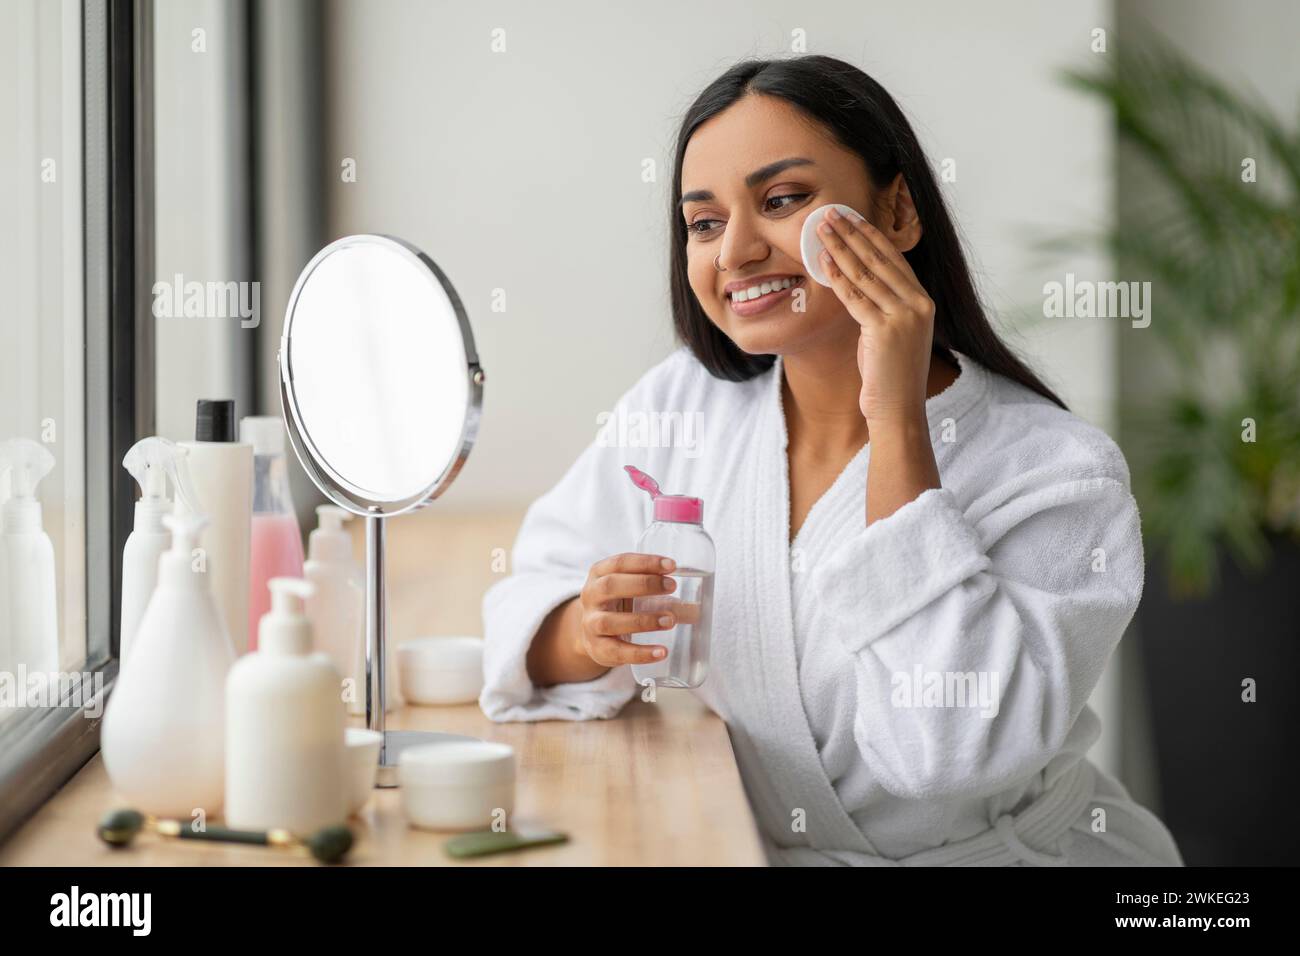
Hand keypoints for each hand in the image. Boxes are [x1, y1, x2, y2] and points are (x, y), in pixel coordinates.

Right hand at [576, 552, 680, 667]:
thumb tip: (697, 607)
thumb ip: (659, 593)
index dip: (645, 562)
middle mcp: (590, 596)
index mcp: (599, 574)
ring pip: (610, 621)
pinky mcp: (597, 648)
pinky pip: (617, 652)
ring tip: (671, 621)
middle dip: (643, 585)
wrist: (592, 632)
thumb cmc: (619, 604)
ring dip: (643, 620)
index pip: (620, 562)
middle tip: (672, 586)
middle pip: (611, 586)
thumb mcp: (632, 590)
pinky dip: (641, 653)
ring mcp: (590, 623)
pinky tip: (662, 652)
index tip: (671, 565)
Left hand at [817, 207, 934, 423]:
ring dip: (840, 247)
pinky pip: (855, 296)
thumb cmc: (891, 376)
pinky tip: (821, 261)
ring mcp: (904, 316)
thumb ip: (882, 308)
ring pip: (865, 273)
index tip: (852, 218)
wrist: (898, 409)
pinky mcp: (884, 330)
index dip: (871, 236)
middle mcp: (918, 304)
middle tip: (830, 213)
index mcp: (923, 302)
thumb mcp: (892, 334)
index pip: (894, 260)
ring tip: (820, 228)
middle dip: (852, 233)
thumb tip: (858, 282)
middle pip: (879, 259)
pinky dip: (836, 276)